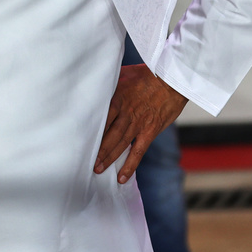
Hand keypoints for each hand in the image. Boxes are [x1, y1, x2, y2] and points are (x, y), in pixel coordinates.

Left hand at [94, 63, 186, 183]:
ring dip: (108, 158)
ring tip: (98, 169)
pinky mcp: (150, 131)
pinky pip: (138, 151)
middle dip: (97, 149)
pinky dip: (130, 165)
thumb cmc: (148, 74)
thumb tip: (94, 84)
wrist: (173, 79)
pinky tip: (122, 177)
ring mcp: (138, 124)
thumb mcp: (123, 74)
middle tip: (86, 161)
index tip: (78, 139)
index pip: (99, 118)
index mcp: (117, 98)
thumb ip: (109, 83)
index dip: (89, 130)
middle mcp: (125, 113)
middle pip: (108, 134)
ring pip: (120, 144)